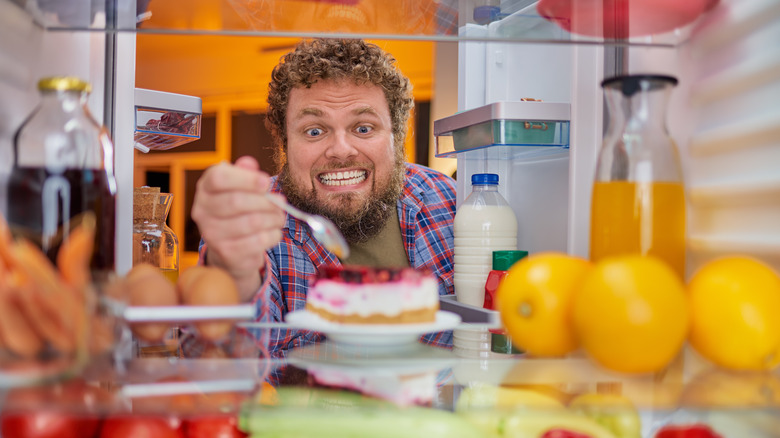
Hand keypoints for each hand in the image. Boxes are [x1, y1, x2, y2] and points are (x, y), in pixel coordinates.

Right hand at [191, 156, 285, 300]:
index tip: (266, 182)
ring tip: (279, 217)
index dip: (246, 179)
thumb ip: (245, 173)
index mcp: (205, 188)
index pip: (219, 178)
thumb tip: (249, 163)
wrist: (230, 249)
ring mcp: (211, 234)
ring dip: (273, 218)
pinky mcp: (225, 253)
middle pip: (236, 201)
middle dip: (265, 201)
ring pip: (250, 222)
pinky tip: (274, 231)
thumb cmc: (238, 211)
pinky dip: (272, 235)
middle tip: (280, 202)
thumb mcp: (240, 187)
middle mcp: (202, 211)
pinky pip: (257, 241)